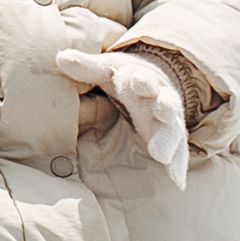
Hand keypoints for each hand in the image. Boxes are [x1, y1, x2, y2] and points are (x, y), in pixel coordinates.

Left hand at [56, 48, 187, 189]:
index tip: (138, 81)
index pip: (142, 79)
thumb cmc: (124, 76)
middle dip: (164, 106)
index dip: (140, 80)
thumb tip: (61, 58)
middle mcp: (159, 100)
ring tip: (162, 155)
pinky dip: (178, 166)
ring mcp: (167, 121)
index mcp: (141, 80)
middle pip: (164, 103)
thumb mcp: (107, 69)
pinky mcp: (170, 138)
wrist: (153, 81)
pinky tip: (177, 182)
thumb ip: (87, 66)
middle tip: (162, 111)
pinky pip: (178, 154)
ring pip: (172, 130)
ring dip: (168, 140)